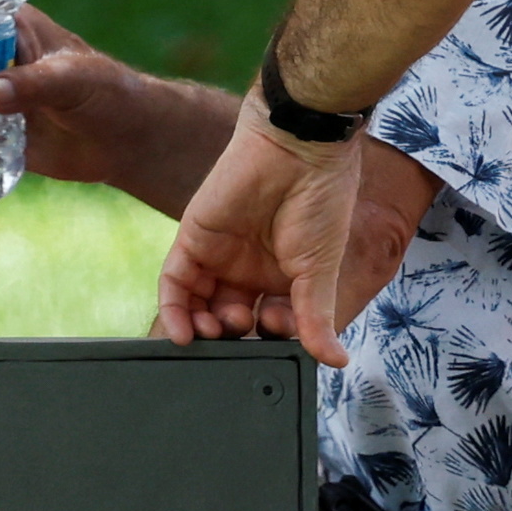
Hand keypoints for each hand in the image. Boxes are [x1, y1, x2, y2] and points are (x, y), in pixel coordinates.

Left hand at [155, 98, 381, 359]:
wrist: (298, 149)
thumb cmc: (321, 202)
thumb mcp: (320, 269)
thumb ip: (317, 316)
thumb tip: (336, 361)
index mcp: (286, 277)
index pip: (271, 322)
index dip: (270, 336)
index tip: (277, 333)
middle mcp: (251, 269)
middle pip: (232, 318)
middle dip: (233, 336)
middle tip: (241, 331)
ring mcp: (221, 256)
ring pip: (201, 305)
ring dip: (203, 328)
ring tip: (212, 333)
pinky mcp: (194, 240)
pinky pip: (176, 283)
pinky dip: (175, 310)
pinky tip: (184, 333)